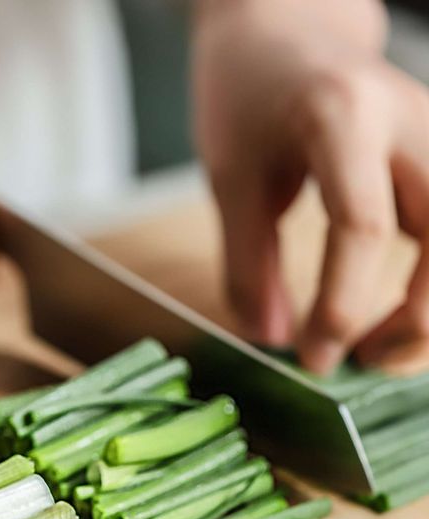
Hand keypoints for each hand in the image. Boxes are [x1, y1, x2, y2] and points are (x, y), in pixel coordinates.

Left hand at [194, 0, 428, 372]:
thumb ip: (246, 261)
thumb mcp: (230, 176)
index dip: (341, 304)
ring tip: (382, 349)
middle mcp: (409, 119)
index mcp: (342, 118)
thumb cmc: (248, 94)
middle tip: (363, 363)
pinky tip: (405, 313)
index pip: (362, 226)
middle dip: (418, 318)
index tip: (313, 357)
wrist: (285, 28)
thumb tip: (270, 337)